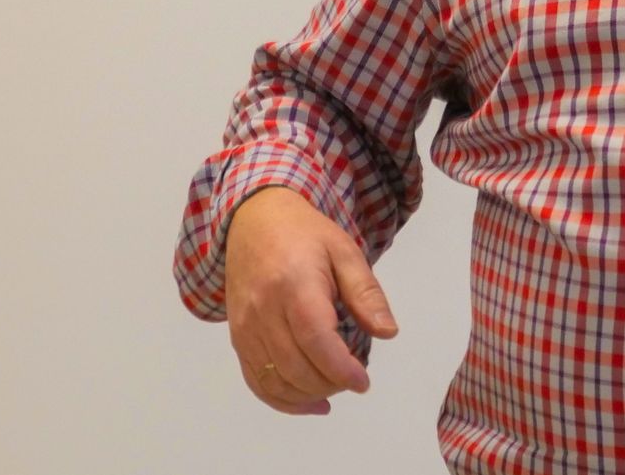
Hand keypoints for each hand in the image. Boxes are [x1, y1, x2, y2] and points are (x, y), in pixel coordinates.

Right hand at [223, 187, 398, 416]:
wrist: (255, 221)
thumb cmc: (304, 234)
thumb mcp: (344, 251)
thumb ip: (366, 293)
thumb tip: (387, 332)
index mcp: (295, 284)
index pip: (316, 339)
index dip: (341, 369)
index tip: (363, 381)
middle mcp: (264, 309)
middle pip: (296, 367)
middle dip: (330, 384)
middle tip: (352, 377)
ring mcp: (246, 326)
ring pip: (275, 380)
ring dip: (309, 396)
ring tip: (334, 387)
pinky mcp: (237, 337)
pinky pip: (256, 381)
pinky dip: (282, 400)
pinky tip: (309, 403)